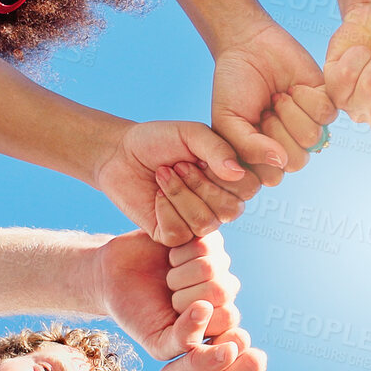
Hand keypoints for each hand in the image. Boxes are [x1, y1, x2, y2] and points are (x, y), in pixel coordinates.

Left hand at [94, 121, 262, 245]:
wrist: (120, 153)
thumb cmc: (158, 140)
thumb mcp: (190, 134)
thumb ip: (217, 149)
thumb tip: (237, 173)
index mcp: (232, 179)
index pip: (250, 187)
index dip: (225, 174)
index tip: (200, 156)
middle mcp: (220, 203)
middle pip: (230, 210)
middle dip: (199, 185)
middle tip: (177, 165)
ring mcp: (197, 222)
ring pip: (204, 223)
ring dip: (179, 194)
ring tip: (162, 176)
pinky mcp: (173, 236)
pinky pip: (180, 234)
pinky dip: (164, 210)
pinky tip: (155, 196)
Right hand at [97, 232, 238, 359]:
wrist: (114, 278)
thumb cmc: (138, 314)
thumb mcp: (158, 341)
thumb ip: (185, 339)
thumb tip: (206, 309)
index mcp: (218, 321)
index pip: (229, 318)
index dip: (198, 317)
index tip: (174, 315)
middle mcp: (224, 292)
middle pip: (222, 291)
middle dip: (184, 295)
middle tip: (170, 295)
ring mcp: (219, 264)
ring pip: (211, 267)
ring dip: (179, 274)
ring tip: (169, 277)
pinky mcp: (207, 240)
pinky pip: (205, 245)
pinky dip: (179, 253)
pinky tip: (171, 257)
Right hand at [211, 23, 337, 185]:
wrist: (248, 45)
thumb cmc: (233, 86)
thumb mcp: (226, 121)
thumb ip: (246, 148)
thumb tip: (281, 160)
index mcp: (265, 157)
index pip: (273, 176)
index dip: (260, 152)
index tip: (247, 127)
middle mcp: (290, 145)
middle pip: (297, 162)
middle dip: (277, 132)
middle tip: (265, 110)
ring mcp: (309, 125)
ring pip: (312, 137)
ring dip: (290, 112)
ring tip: (277, 97)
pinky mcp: (325, 104)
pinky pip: (326, 113)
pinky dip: (306, 96)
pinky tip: (294, 87)